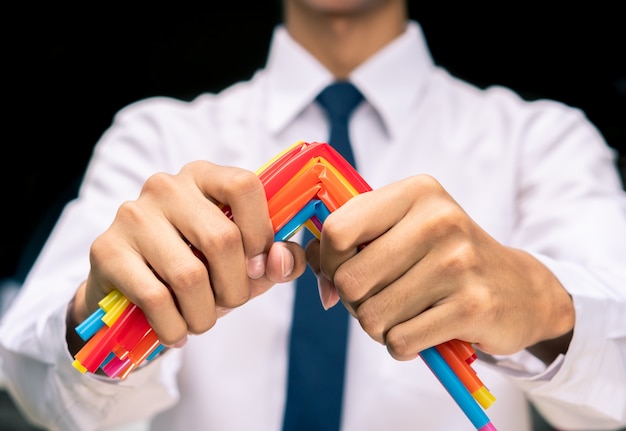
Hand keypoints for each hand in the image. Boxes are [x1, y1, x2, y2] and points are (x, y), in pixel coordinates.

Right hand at [69, 161, 306, 351]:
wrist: (131, 292)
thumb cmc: (198, 268)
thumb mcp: (245, 262)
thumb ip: (277, 260)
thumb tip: (280, 260)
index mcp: (204, 176)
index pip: (245, 185)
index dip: (261, 233)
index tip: (257, 266)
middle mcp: (166, 186)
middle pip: (221, 239)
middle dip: (235, 288)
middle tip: (229, 303)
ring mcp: (133, 215)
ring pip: (189, 275)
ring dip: (205, 314)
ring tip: (201, 321)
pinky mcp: (106, 249)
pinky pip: (156, 298)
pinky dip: (174, 327)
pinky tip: (175, 331)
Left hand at [306, 174, 573, 360]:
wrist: (520, 287)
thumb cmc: (445, 257)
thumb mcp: (404, 228)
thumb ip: (352, 240)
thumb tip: (317, 276)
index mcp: (417, 192)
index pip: (337, 230)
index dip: (329, 261)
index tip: (344, 271)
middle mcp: (439, 220)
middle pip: (350, 280)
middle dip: (355, 301)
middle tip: (380, 298)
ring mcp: (459, 263)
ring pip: (372, 316)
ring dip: (379, 326)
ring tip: (405, 313)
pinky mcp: (472, 306)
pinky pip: (399, 341)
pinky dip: (401, 345)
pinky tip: (422, 331)